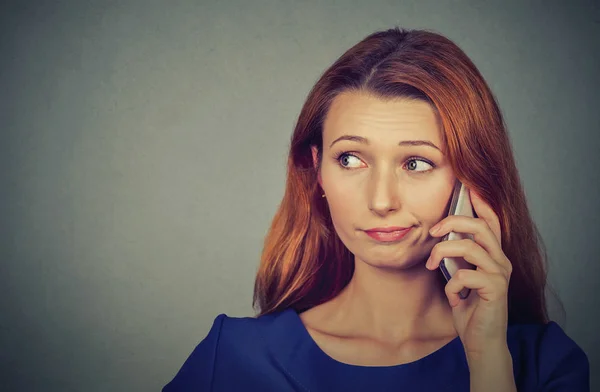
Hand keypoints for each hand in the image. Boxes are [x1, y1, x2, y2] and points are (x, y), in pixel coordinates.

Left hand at [425, 188, 511, 356]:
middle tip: (433, 231)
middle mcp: (501, 261)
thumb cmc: (469, 307)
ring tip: (432, 267)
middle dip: (452, 222)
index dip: (481, 203)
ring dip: (443, 254)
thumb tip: (439, 235)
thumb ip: (457, 257)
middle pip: (480, 226)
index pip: (491, 221)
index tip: (468, 186)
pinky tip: (454, 298)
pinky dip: (451, 286)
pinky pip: (465, 276)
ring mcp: (500, 275)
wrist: (480, 341)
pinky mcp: (496, 290)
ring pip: (470, 248)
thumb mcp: (460, 276)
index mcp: (493, 255)